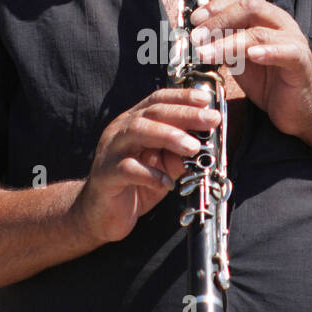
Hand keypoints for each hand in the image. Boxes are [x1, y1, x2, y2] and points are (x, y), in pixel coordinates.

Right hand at [74, 87, 220, 243]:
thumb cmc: (134, 186)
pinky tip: (168, 183)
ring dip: (169, 136)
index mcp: (134, 123)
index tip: (207, 100)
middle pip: (152, 112)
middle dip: (184, 114)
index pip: (158, 101)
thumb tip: (202, 147)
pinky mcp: (105, 174)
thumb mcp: (163, 169)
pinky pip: (128, 168)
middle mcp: (121, 131)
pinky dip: (151, 174)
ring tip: (193, 147)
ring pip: (137, 131)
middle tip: (210, 119)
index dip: (182, 97)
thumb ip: (179, 157)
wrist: (101, 214)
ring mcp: (111, 151)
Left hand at [190, 0, 311, 139]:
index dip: (216, 6)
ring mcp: (293, 40)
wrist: (299, 109)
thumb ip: (223, 46)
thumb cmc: (271, 82)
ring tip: (207, 54)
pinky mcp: (300, 61)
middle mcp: (281, 23)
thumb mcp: (239, 61)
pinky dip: (267, 52)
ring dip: (228, 42)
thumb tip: (197, 39)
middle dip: (218, 21)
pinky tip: (252, 56)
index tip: (194, 20)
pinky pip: (285, 51)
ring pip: (258, 33)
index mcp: (266, 18)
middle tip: (197, 38)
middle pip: (249, 7)